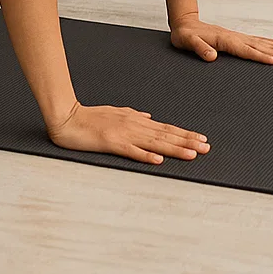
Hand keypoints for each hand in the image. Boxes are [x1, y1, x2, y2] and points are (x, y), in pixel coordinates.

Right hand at [47, 102, 209, 163]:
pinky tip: (158, 160)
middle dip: (187, 141)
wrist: (66, 117)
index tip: (201, 140)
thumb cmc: (88, 117)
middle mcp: (133, 125)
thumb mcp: (115, 112)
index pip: (164, 128)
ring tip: (192, 154)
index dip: (184, 134)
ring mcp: (123, 134)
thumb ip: (133, 115)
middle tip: (206, 148)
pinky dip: (145, 155)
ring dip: (174, 148)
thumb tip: (149, 117)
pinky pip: (131, 150)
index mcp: (134, 119)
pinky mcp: (111, 142)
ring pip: (154, 143)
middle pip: (164, 135)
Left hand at [170, 16, 272, 63]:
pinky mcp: (234, 36)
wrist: (183, 22)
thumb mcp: (187, 42)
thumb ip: (199, 48)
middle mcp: (233, 37)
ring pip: (259, 43)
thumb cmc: (184, 35)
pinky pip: (255, 39)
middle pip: (258, 46)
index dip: (259, 56)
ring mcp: (235, 36)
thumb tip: (211, 56)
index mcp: (224, 40)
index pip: (245, 50)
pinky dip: (267, 42)